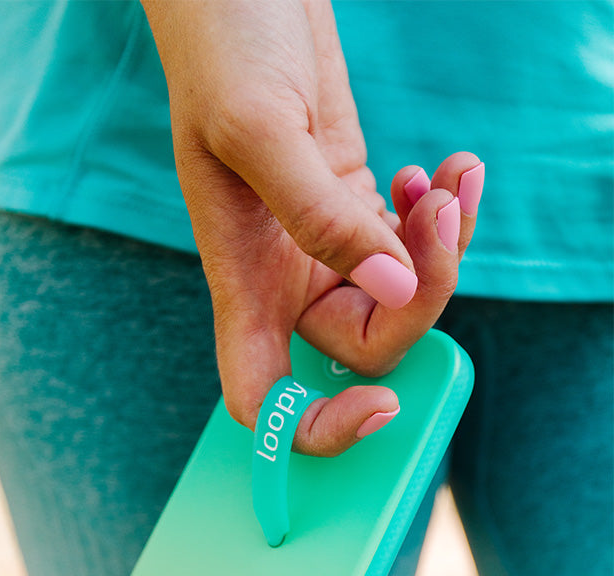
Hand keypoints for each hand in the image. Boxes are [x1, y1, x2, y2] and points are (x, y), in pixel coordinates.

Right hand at [143, 0, 482, 454]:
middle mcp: (283, 280)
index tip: (380, 406)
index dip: (319, 428)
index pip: (265, 401)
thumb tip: (394, 293)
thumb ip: (323, 218)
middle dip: (424, 291)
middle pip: (367, 347)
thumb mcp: (261, 130)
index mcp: (242, 283)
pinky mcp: (354, 205)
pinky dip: (437, 217)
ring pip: (400, 296)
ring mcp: (322, 246)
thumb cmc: (221, 50)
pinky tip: (436, 170)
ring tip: (451, 177)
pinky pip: (410, 246)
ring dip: (443, 247)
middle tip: (440, 207)